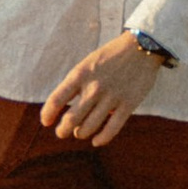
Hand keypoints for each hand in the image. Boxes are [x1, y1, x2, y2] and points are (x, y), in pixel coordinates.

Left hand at [37, 32, 162, 145]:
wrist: (141, 47)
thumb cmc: (110, 57)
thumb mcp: (87, 63)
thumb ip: (75, 84)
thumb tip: (63, 108)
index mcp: (80, 74)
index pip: (56, 100)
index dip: (47, 115)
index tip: (46, 122)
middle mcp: (94, 87)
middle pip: (71, 119)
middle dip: (63, 131)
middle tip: (62, 132)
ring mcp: (112, 97)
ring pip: (89, 127)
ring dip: (80, 134)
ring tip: (79, 133)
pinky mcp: (128, 104)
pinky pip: (112, 129)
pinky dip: (101, 139)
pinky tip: (96, 141)